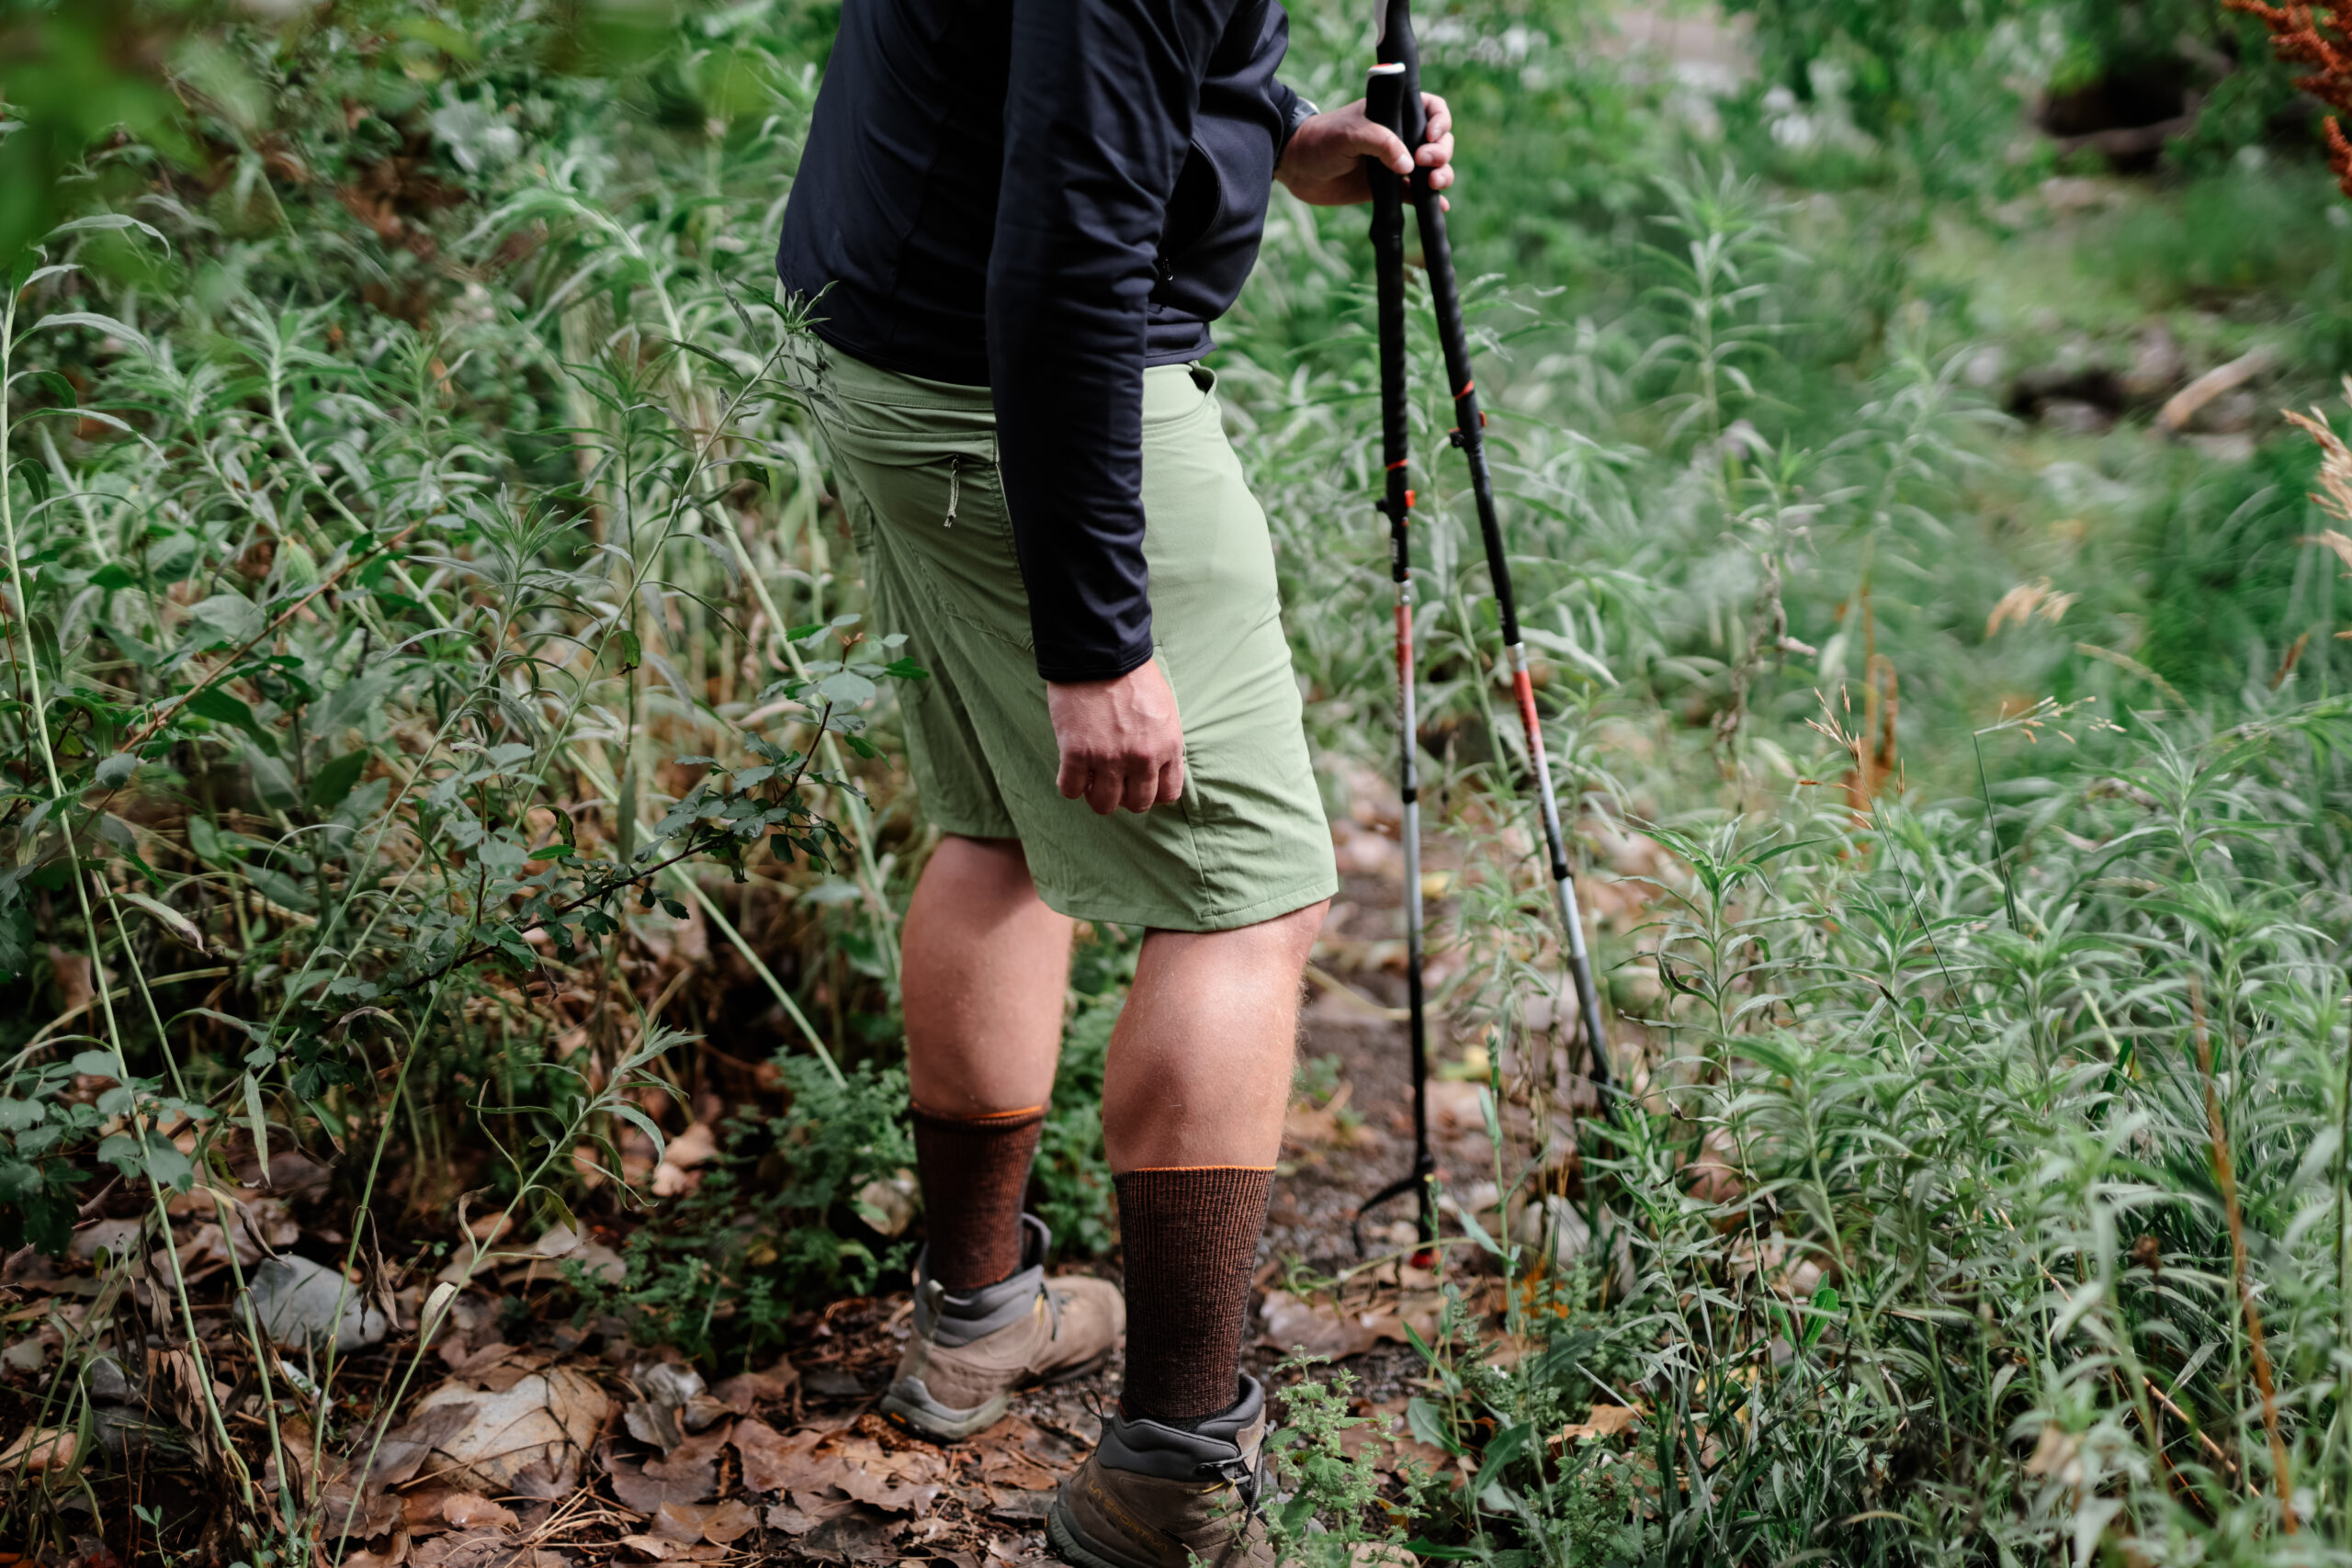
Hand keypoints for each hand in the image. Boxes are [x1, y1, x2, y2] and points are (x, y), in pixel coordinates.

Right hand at [1047, 661, 1185, 814]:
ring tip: (1090, 777)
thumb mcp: (1164, 709)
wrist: (1100, 651)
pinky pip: (1071, 789)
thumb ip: (1162, 742)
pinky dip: (1070, 785)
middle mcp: (1141, 758)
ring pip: (1103, 804)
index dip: (1150, 793)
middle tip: (1112, 780)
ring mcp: (1109, 758)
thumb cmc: (1132, 675)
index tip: (1137, 784)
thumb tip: (1156, 767)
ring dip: (1096, 795)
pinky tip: (1071, 770)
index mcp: (1168, 747)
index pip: (1166, 794)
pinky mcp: (1076, 753)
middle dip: (1124, 796)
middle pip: (1136, 804)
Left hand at [1273, 93, 1453, 207]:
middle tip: (1425, 162)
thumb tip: (1409, 166)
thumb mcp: (1351, 134)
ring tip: (1433, 184)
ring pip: (1432, 168)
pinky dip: (1430, 201)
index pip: (1431, 109)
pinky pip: (1416, 194)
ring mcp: (1396, 163)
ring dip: (1441, 176)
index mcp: (1394, 112)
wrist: (1297, 169)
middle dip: (1441, 152)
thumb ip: (1382, 143)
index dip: (1441, 121)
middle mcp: (1400, 135)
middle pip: (1438, 141)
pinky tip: (1439, 207)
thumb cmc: (1321, 140)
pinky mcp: (1390, 188)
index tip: (1431, 136)